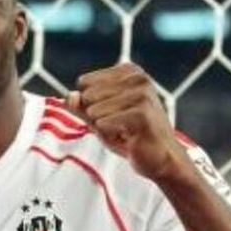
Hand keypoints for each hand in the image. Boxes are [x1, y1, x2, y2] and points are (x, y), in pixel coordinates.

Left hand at [65, 63, 187, 182]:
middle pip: (87, 96)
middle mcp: (138, 77)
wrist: (161, 159)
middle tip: (121, 126)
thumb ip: (80, 106)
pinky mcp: (142, 113)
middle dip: (97, 117)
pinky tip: (129, 139)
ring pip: (94, 111)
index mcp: (129, 71)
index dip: (91, 105)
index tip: (115, 114)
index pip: (84, 83)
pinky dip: (110, 136)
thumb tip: (69, 96)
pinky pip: (102, 124)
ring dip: (104, 128)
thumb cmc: (130, 136)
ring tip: (125, 132)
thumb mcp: (99, 118)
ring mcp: (142, 94)